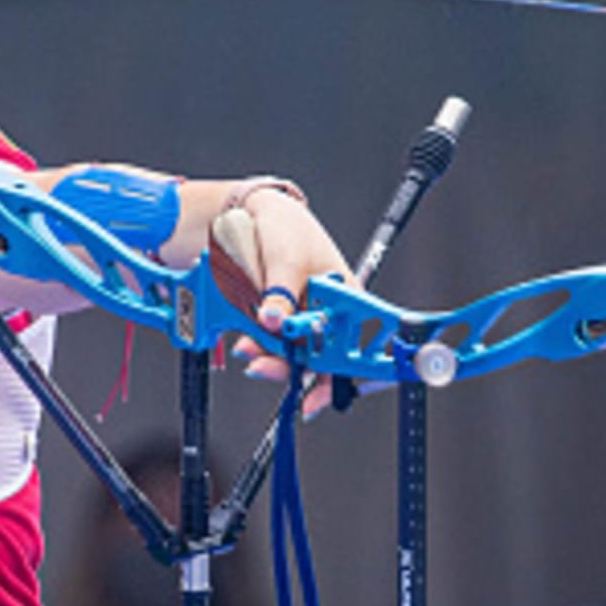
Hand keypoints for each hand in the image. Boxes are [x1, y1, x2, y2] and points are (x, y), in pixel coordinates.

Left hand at [210, 186, 352, 416]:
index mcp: (346, 296)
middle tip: (267, 368)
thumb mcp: (286, 260)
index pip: (358, 342)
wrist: (251, 214)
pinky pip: (274, 343)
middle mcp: (327, 312)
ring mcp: (302, 317)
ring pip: (294, 353)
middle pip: (323, 355)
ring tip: (250, 352)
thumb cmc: (286, 227)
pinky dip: (260, 348)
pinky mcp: (279, 320)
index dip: (350, 371)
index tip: (324, 391)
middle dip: (296, 368)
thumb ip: (281, 295)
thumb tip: (276, 323)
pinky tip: (247, 345)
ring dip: (273, 358)